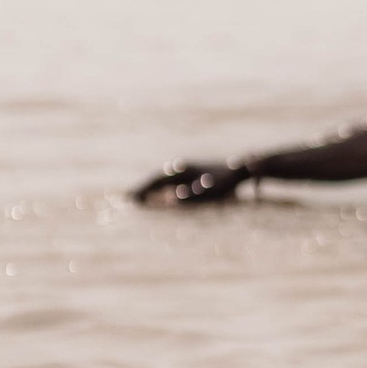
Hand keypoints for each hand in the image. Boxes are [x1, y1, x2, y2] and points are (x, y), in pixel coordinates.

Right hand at [131, 161, 251, 206]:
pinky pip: (171, 182)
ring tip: (139, 198)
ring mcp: (186, 170)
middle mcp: (182, 168)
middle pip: (157, 179)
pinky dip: (161, 188)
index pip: (156, 180)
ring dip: (151, 188)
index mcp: (182, 170)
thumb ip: (189, 195)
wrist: (239, 168)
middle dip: (143, 188)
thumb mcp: (207, 191)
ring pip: (163, 179)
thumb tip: (170, 198)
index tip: (130, 198)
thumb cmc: (223, 181)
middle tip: (127, 199)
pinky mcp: (192, 175)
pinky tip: (159, 196)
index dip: (143, 189)